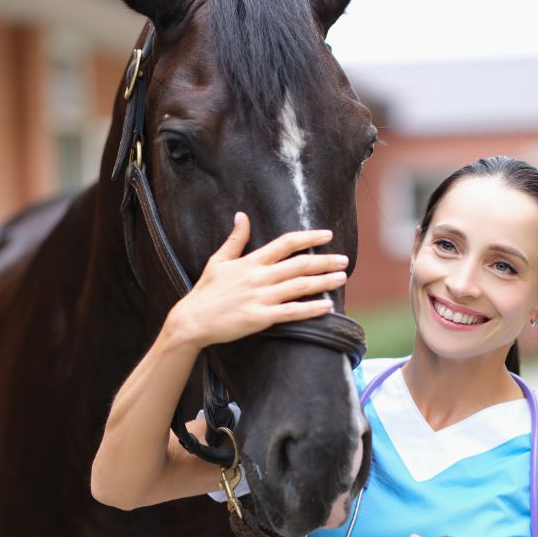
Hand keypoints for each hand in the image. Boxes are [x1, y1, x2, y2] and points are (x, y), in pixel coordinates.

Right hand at [166, 212, 347, 349]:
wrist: (192, 320)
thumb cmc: (205, 291)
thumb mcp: (218, 261)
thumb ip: (235, 239)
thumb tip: (241, 216)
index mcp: (251, 261)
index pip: (286, 243)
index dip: (309, 237)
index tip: (327, 234)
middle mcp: (259, 277)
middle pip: (299, 264)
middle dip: (325, 261)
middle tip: (344, 260)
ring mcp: (261, 297)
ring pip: (300, 286)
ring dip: (324, 282)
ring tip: (342, 278)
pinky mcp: (260, 317)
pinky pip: (292, 312)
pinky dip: (311, 309)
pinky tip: (327, 306)